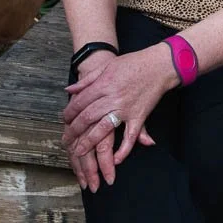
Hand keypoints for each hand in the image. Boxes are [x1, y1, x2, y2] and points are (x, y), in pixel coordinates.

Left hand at [62, 50, 133, 191]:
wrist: (159, 65)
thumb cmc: (133, 63)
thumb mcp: (107, 66)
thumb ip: (87, 80)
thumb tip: (69, 90)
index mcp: (104, 84)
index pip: (81, 101)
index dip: (69, 112)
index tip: (64, 120)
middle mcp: (113, 97)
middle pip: (88, 117)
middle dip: (74, 130)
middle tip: (65, 140)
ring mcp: (126, 108)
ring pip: (104, 128)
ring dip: (90, 142)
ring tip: (79, 152)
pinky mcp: (139, 116)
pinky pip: (130, 136)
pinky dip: (123, 150)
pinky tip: (115, 160)